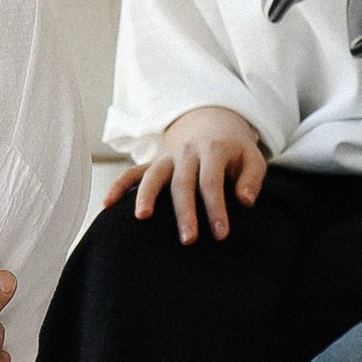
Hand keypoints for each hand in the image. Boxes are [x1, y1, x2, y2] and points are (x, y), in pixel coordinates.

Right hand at [104, 108, 268, 242]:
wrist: (211, 120)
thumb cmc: (235, 149)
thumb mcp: (253, 157)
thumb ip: (252, 178)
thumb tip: (245, 201)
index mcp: (213, 150)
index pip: (211, 181)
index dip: (216, 208)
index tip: (221, 234)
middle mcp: (186, 153)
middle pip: (182, 183)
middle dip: (184, 212)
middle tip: (188, 240)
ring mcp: (166, 157)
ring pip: (153, 176)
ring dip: (146, 196)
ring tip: (142, 218)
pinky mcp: (153, 163)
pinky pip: (132, 173)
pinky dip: (119, 186)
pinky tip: (108, 204)